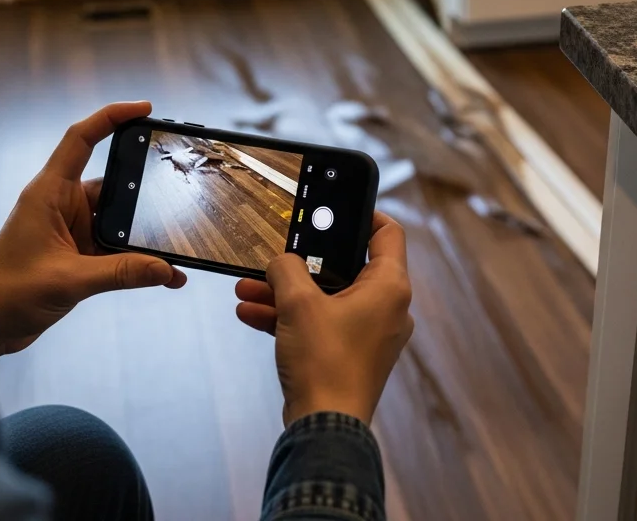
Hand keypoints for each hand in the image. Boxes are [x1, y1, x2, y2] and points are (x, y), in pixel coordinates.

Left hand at [0, 101, 186, 370]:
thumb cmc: (8, 294)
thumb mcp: (68, 281)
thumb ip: (120, 273)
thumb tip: (167, 269)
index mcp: (49, 193)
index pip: (81, 139)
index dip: (111, 117)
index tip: (145, 109)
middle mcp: (61, 204)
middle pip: (112, 182)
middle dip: (145, 188)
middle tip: (180, 190)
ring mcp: (71, 228)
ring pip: (119, 217)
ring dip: (144, 231)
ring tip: (178, 240)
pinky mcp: (78, 252)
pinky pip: (117, 247)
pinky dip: (138, 258)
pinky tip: (164, 273)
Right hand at [235, 212, 412, 425]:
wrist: (324, 429)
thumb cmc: (324, 363)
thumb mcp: (298, 304)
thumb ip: (287, 270)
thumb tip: (281, 262)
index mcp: (389, 287)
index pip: (388, 233)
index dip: (364, 214)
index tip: (338, 207)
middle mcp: (387, 308)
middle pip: (347, 267)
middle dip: (303, 262)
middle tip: (277, 253)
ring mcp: (370, 334)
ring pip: (327, 298)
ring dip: (287, 291)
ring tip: (248, 286)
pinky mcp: (351, 355)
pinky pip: (321, 324)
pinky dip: (291, 317)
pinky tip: (251, 312)